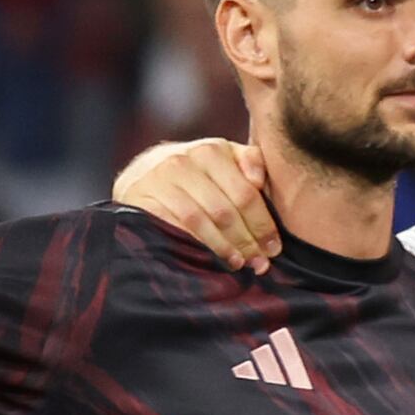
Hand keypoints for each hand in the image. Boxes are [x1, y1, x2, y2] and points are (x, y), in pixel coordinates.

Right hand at [111, 137, 280, 272]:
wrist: (142, 173)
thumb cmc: (195, 171)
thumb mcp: (223, 158)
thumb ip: (249, 161)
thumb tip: (260, 182)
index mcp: (212, 151)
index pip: (245, 194)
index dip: (262, 224)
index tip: (273, 247)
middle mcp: (185, 162)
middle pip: (224, 211)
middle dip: (246, 241)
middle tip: (259, 263)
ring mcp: (160, 181)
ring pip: (199, 222)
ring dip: (222, 247)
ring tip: (238, 263)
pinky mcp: (142, 200)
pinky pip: (172, 228)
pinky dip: (193, 245)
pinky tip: (207, 258)